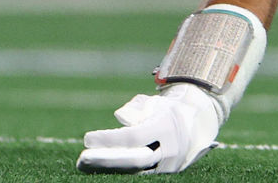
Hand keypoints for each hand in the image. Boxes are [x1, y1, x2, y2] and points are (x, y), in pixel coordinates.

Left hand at [77, 84, 220, 173]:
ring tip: (83, 166)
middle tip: (82, 159)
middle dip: (106, 160)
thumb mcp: (151, 103)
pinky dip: (118, 172)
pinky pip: (139, 174)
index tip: (88, 139)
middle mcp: (169, 149)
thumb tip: (121, 118)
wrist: (195, 124)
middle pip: (135, 160)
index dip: (110, 139)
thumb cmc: (164, 110)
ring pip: (136, 171)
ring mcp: (168, 165)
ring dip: (108, 169)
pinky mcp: (164, 173)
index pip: (134, 137)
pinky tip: (98, 170)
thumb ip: (135, 108)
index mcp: (165, 128)